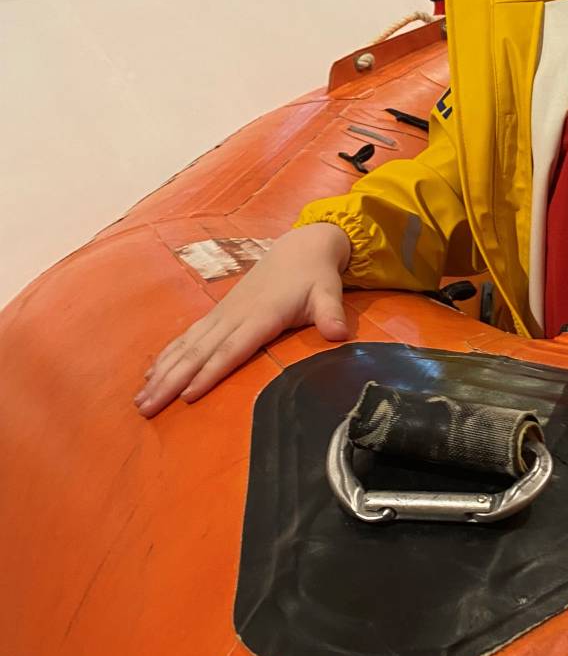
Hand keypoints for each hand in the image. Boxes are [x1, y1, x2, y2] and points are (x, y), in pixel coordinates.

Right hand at [135, 223, 352, 417]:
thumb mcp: (328, 292)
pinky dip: (168, 356)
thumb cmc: (316, 276)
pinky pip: (188, 337)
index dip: (211, 372)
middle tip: (147, 408)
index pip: (233, 349)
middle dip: (172, 380)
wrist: (300, 247)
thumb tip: (339, 333)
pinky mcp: (218, 313)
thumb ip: (331, 313)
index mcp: (262, 315)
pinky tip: (150, 375)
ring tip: (141, 399)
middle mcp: (235, 315)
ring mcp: (223, 314)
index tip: (188, 394)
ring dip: (163, 372)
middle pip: (200, 352)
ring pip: (188, 346)